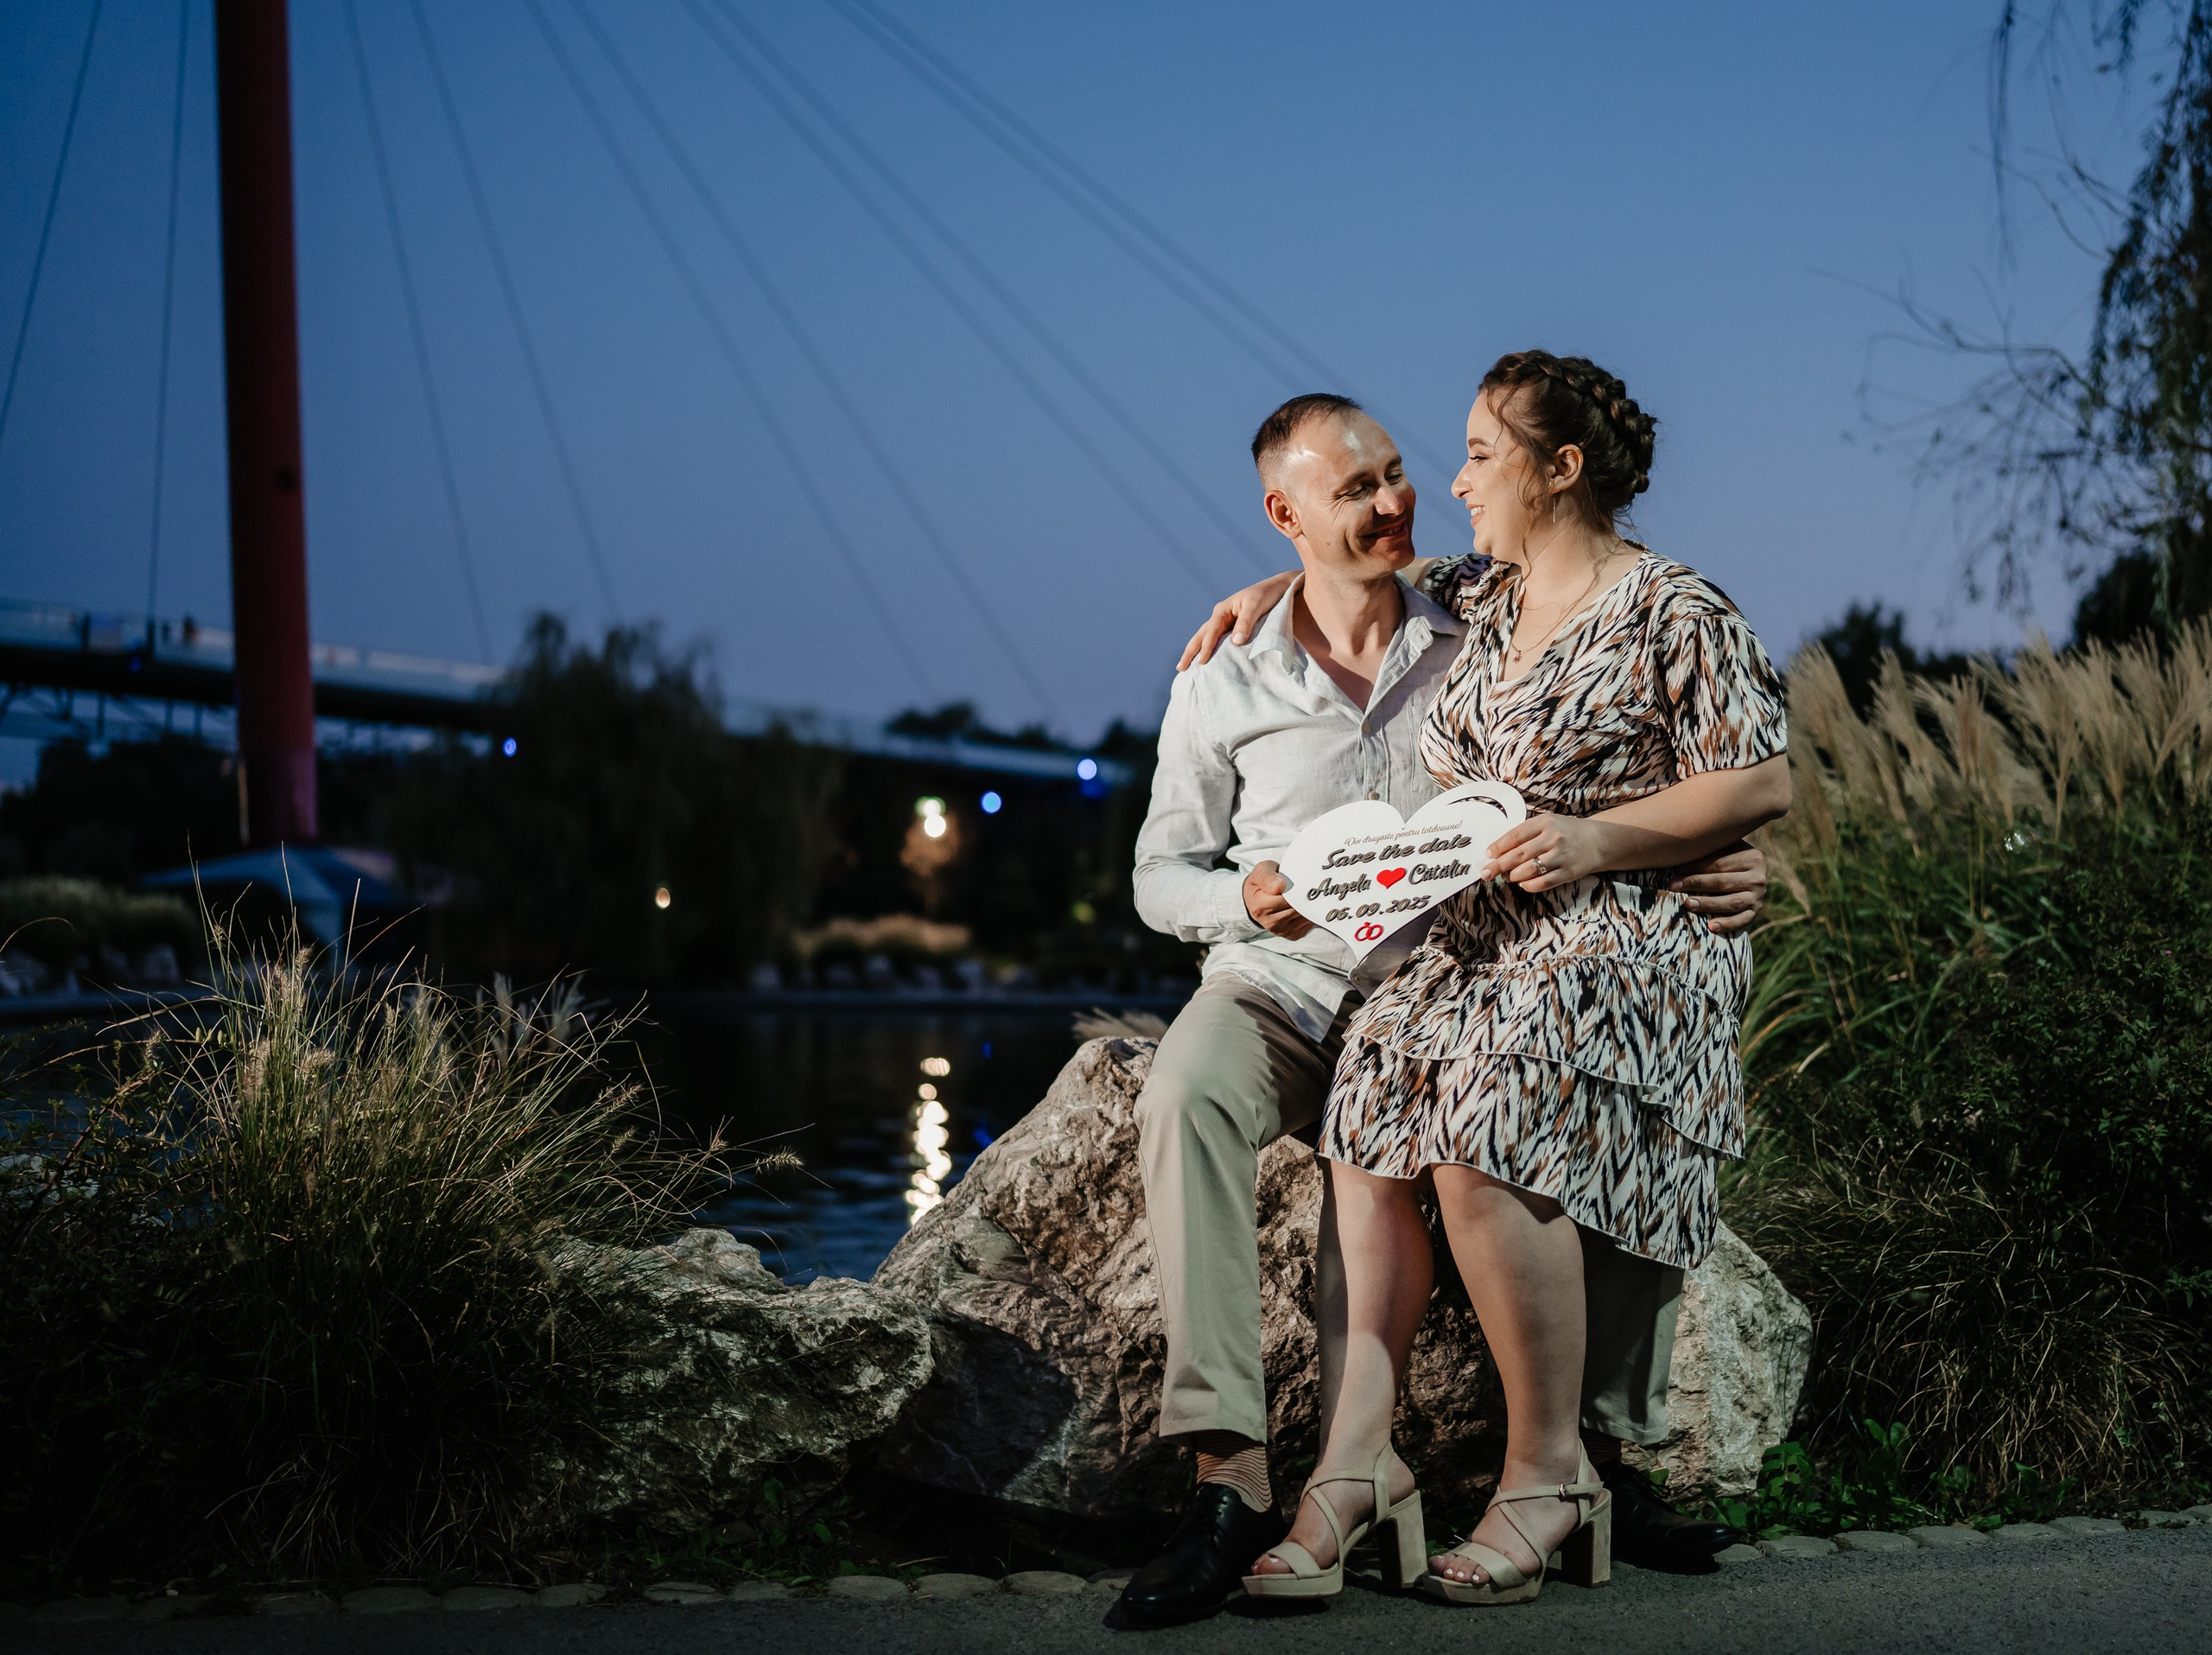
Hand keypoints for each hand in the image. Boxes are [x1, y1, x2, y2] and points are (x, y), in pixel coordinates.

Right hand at [1179, 571, 1297, 669]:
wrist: (1278, 589)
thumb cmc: (1266, 595)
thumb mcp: (1256, 606)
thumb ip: (1245, 622)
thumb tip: (1235, 642)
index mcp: (1222, 610)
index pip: (1211, 631)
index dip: (1206, 647)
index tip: (1202, 662)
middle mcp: (1220, 616)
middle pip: (1201, 635)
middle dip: (1190, 651)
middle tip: (1180, 668)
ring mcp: (1225, 623)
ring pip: (1206, 638)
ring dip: (1196, 651)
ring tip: (1186, 667)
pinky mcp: (1232, 628)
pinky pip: (1217, 641)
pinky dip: (1209, 650)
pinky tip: (1206, 660)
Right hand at [1242, 859, 1312, 938]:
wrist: (1258, 898)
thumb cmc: (1261, 883)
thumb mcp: (1260, 872)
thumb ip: (1267, 877)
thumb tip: (1279, 886)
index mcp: (1259, 906)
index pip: (1285, 899)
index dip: (1294, 889)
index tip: (1297, 881)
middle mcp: (1269, 922)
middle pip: (1295, 909)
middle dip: (1302, 897)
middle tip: (1305, 886)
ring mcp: (1281, 931)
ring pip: (1303, 916)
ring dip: (1307, 905)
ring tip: (1302, 895)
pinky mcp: (1292, 935)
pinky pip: (1307, 924)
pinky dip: (1309, 913)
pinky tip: (1303, 905)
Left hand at [1482, 814, 1610, 893]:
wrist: (1597, 842)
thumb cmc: (1565, 832)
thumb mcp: (1547, 823)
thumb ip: (1525, 834)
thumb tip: (1497, 851)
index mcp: (1545, 822)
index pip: (1516, 835)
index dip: (1499, 846)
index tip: (1488, 854)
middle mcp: (1553, 838)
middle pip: (1519, 854)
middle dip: (1499, 865)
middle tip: (1486, 872)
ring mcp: (1561, 856)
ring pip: (1528, 870)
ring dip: (1513, 876)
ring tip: (1508, 876)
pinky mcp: (1568, 872)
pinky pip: (1542, 883)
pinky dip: (1528, 885)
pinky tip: (1523, 883)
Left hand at [1668, 840, 1767, 934]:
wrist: (1749, 874)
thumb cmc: (1728, 858)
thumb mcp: (1725, 849)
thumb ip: (1709, 849)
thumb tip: (1677, 852)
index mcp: (1752, 857)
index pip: (1719, 864)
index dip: (1695, 867)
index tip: (1674, 870)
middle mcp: (1758, 877)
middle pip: (1723, 882)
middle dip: (1696, 884)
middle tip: (1673, 886)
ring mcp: (1758, 897)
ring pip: (1731, 902)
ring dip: (1708, 904)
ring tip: (1687, 904)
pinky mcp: (1755, 912)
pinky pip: (1742, 921)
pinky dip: (1727, 924)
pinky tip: (1710, 927)